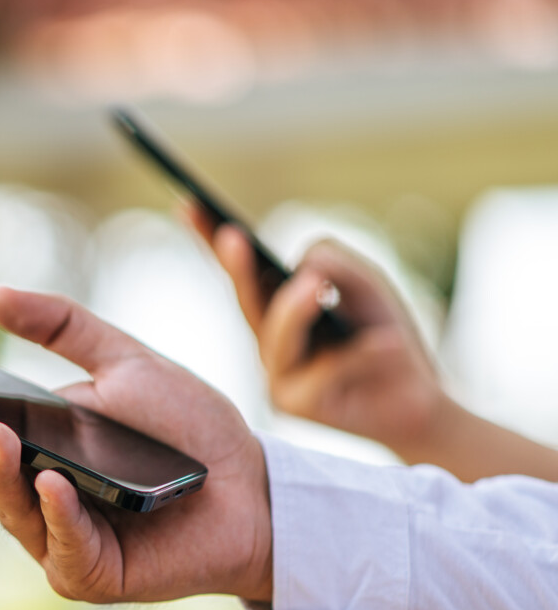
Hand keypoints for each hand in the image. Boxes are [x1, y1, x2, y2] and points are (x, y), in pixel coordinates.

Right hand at [0, 286, 272, 604]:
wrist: (255, 484)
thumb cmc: (187, 428)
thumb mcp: (123, 359)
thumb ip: (63, 326)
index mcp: (27, 444)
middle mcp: (28, 491)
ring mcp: (54, 535)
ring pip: (3, 507)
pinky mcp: (90, 572)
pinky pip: (59, 545)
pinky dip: (55, 512)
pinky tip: (52, 480)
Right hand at [185, 204, 444, 457]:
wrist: (419, 401)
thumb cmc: (386, 336)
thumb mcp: (366, 284)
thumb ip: (335, 262)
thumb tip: (303, 268)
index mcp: (277, 308)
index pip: (240, 269)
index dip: (209, 238)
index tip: (189, 204)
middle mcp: (268, 341)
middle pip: (246, 300)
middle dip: (236, 268)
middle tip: (232, 236)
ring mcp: (277, 375)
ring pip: (277, 337)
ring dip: (294, 309)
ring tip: (315, 284)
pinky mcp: (297, 405)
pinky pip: (323, 372)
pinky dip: (360, 355)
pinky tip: (390, 342)